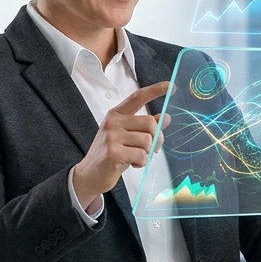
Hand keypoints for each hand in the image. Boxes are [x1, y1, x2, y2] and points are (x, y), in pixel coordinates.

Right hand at [71, 81, 170, 207]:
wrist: (89, 175)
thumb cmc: (111, 154)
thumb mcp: (127, 136)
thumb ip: (145, 126)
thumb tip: (166, 117)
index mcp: (116, 114)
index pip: (138, 97)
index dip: (156, 90)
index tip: (171, 86)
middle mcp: (113, 121)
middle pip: (150, 123)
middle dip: (156, 139)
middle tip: (150, 150)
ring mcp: (112, 136)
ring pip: (148, 141)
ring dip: (147, 153)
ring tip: (135, 158)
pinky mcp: (114, 153)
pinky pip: (142, 155)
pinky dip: (142, 163)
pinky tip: (132, 164)